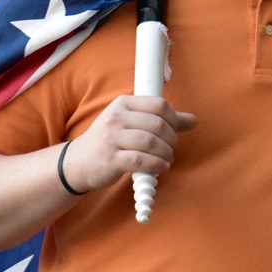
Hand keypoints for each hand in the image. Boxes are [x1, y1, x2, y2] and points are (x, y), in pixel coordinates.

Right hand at [62, 95, 196, 193]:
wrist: (79, 162)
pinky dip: (156, 165)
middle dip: (172, 138)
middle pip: (157, 124)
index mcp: (124, 103)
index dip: (174, 118)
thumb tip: (193, 120)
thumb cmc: (111, 140)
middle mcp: (117, 117)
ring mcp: (112, 137)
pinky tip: (161, 167)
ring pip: (150, 141)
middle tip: (172, 148)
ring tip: (167, 159)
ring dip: (166, 152)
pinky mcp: (110, 158)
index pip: (159, 105)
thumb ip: (161, 120)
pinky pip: (140, 160)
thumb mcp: (132, 123)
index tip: (176, 131)